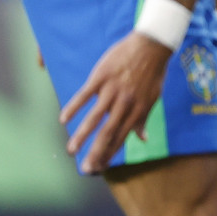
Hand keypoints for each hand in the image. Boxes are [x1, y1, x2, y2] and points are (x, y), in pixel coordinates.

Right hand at [61, 32, 171, 172]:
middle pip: (108, 133)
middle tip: (85, 168)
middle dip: (96, 152)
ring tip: (71, 151)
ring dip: (81, 136)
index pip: (122, 137)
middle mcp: (125, 104)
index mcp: (138, 111)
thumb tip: (142, 139)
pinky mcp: (101, 77)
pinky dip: (73, 108)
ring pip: (94, 118)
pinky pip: (84, 95)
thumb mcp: (153, 98)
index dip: (111, 153)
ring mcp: (112, 91)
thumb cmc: (152, 74)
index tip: (100, 167)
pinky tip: (63, 120)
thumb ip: (143, 120)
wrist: (151, 47)